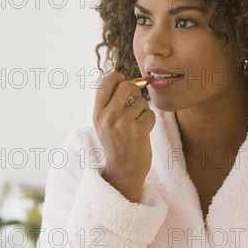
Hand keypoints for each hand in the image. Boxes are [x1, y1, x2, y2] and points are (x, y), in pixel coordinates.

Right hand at [92, 71, 155, 202]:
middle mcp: (107, 117)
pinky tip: (143, 132)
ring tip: (137, 123)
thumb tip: (125, 80)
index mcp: (97, 113)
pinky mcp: (137, 130)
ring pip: (140, 101)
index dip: (117, 77)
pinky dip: (150, 121)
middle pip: (126, 86)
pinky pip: (150, 114)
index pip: (105, 82)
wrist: (123, 170)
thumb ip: (110, 103)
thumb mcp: (104, 123)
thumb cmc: (117, 143)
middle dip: (135, 90)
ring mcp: (122, 123)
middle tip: (134, 100)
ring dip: (143, 110)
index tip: (123, 81)